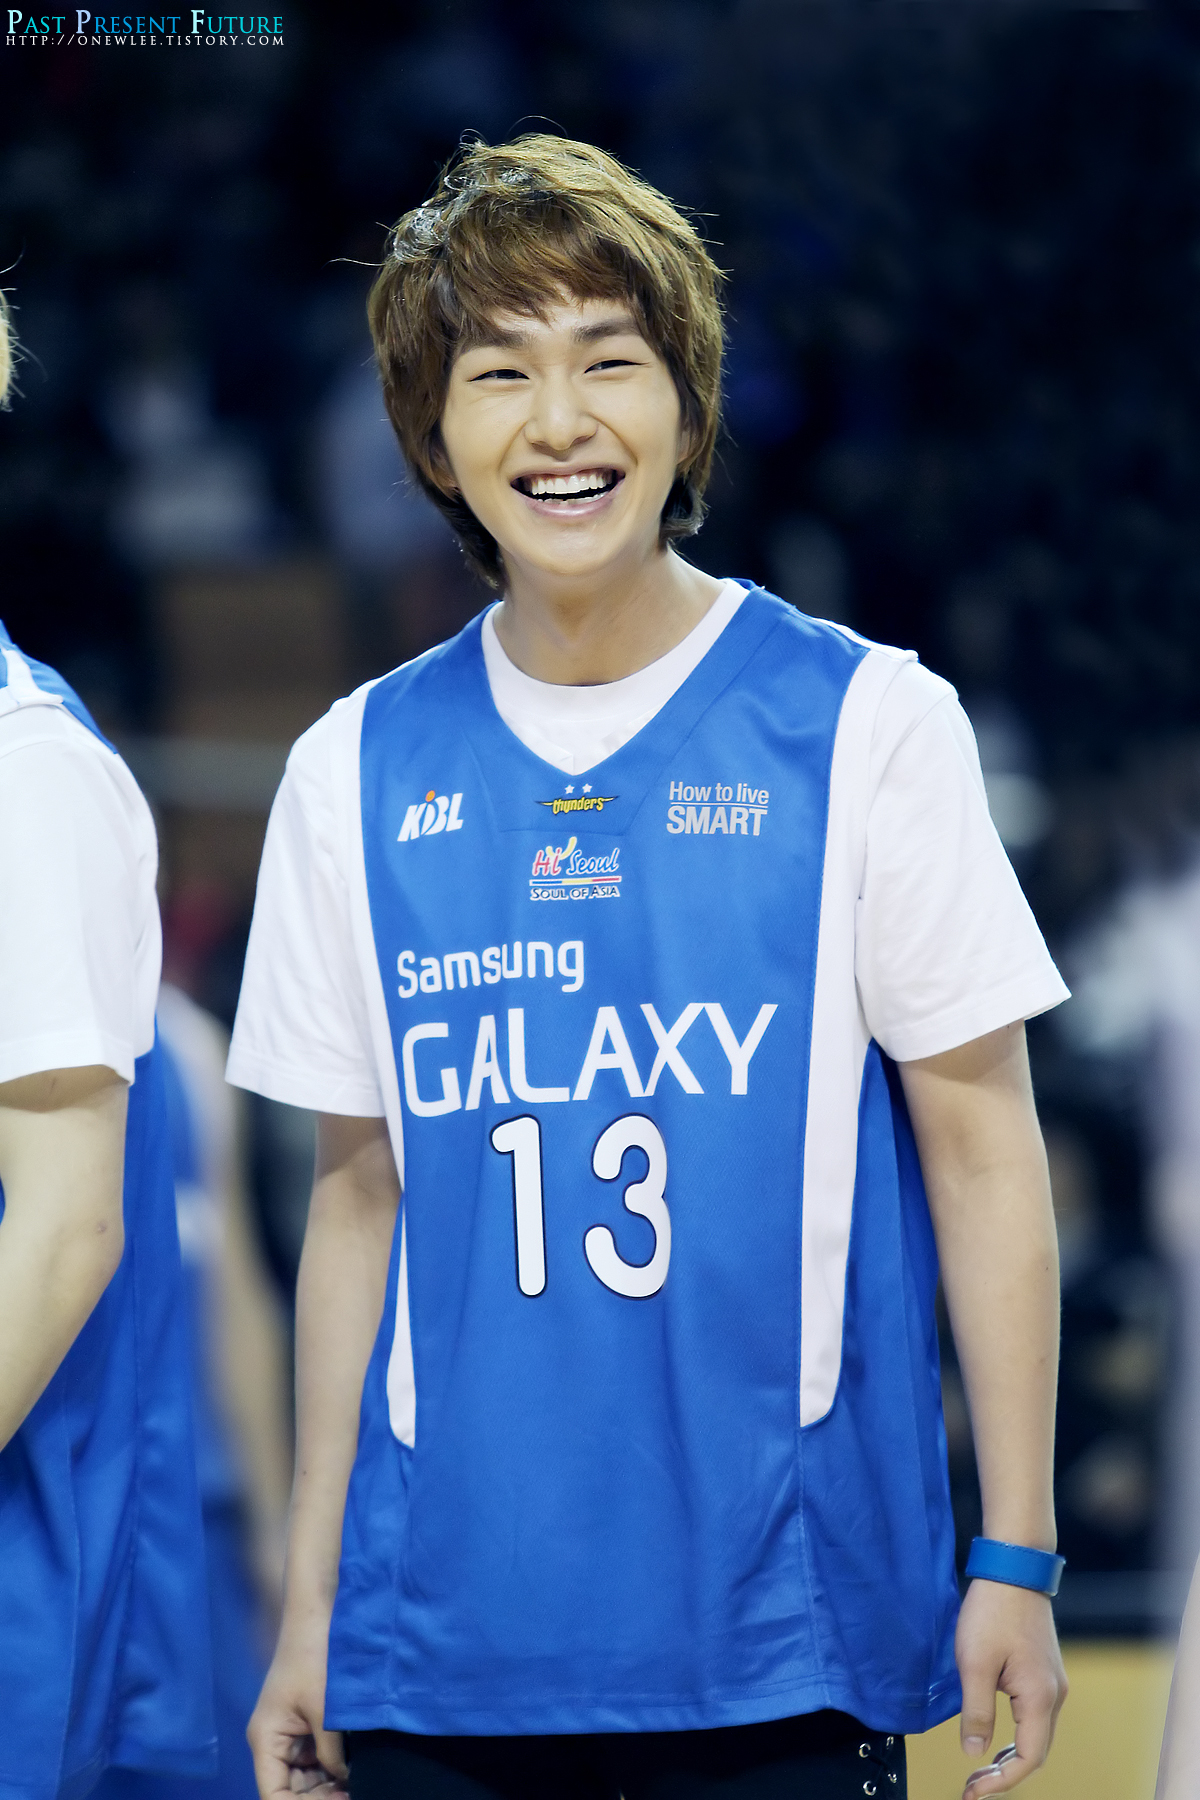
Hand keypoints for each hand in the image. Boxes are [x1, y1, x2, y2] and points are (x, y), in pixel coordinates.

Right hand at [248, 1611, 346, 1799]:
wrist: (319, 1613)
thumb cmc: (316, 1657)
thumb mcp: (325, 1710)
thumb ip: (331, 1752)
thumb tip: (344, 1781)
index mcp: (266, 1740)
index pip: (274, 1795)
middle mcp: (273, 1741)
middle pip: (290, 1790)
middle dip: (319, 1798)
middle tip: (354, 1796)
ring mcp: (290, 1732)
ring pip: (306, 1777)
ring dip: (328, 1785)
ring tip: (359, 1787)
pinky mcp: (307, 1722)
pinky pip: (316, 1758)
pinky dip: (333, 1768)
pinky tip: (356, 1770)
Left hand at [955, 1578, 1067, 1795]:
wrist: (1014, 1568)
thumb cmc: (992, 1612)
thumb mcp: (974, 1664)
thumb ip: (976, 1713)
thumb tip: (975, 1754)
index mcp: (1040, 1698)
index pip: (1027, 1760)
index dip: (1000, 1782)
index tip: (971, 1791)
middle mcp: (1054, 1695)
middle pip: (1035, 1753)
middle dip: (1005, 1775)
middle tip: (972, 1786)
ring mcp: (1053, 1683)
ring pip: (1036, 1736)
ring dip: (1010, 1756)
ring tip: (980, 1769)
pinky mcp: (1045, 1672)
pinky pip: (1034, 1716)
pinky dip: (1016, 1735)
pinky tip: (995, 1737)